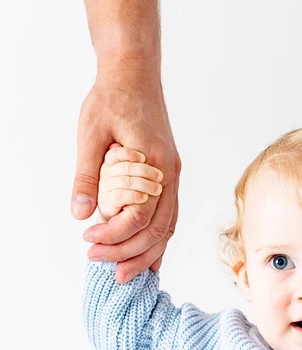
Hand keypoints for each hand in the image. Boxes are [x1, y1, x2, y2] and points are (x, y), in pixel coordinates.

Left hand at [74, 61, 180, 282]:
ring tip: (126, 274)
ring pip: (167, 227)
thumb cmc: (112, 98)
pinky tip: (148, 258)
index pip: (139, 213)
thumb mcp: (90, 133)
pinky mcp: (168, 177)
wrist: (134, 74)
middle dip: (130, 253)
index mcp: (152, 162)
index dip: (114, 234)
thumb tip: (80, 214)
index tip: (88, 241)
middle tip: (102, 266)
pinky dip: (158, 240)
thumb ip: (87, 175)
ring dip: (147, 253)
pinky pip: (168, 217)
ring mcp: (172, 176)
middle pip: (158, 228)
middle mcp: (169, 173)